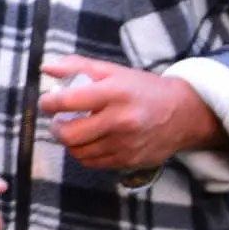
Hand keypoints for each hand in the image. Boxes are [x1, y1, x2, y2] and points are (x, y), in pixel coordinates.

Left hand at [39, 56, 225, 171]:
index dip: (49, 102)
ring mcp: (125, 143)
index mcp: (115, 93)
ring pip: (78, 151)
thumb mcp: (113, 71)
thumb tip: (46, 68)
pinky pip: (92, 162)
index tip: (47, 102)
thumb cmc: (142, 89)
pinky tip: (92, 141)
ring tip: (77, 129)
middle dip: (56, 127)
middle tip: (59, 120)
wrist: (182, 114)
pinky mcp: (128, 161)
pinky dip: (85, 153)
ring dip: (71, 142)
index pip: (68, 101)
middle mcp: (120, 120)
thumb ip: (78, 67)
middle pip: (69, 134)